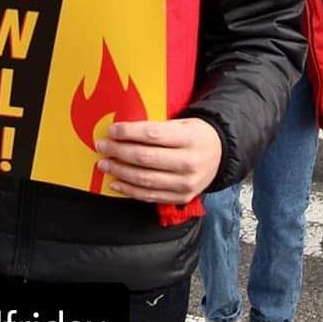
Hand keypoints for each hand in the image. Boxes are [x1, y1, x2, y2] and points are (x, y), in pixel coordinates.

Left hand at [95, 117, 221, 203]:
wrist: (220, 154)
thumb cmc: (196, 135)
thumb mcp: (183, 124)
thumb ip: (158, 129)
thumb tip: (123, 132)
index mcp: (190, 138)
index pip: (153, 135)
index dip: (129, 133)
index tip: (112, 130)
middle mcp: (189, 162)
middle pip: (145, 158)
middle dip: (119, 152)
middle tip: (102, 146)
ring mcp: (185, 183)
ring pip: (144, 179)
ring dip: (120, 172)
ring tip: (104, 164)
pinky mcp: (181, 197)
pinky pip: (149, 195)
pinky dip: (129, 190)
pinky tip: (116, 182)